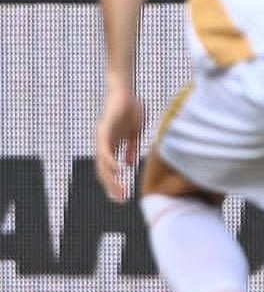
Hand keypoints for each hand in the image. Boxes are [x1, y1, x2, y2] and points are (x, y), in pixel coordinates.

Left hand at [95, 84, 144, 201]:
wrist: (124, 91)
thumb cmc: (130, 108)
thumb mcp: (134, 132)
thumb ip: (130, 148)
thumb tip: (128, 164)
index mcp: (112, 146)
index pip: (110, 170)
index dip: (115, 183)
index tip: (123, 196)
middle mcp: (104, 145)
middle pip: (104, 171)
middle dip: (113, 187)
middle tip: (121, 200)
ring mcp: (102, 140)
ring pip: (103, 165)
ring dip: (111, 180)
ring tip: (118, 192)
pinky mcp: (103, 132)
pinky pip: (105, 151)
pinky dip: (111, 162)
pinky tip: (118, 171)